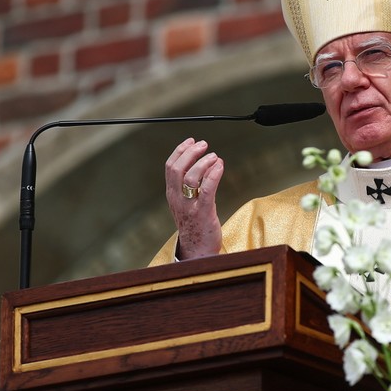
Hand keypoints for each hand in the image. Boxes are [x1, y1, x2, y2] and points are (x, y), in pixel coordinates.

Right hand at [164, 138, 224, 258]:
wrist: (197, 250)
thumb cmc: (195, 224)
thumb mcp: (186, 203)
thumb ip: (189, 186)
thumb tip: (202, 164)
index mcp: (172, 194)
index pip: (170, 167)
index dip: (180, 151)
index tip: (191, 141)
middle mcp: (177, 199)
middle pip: (177, 169)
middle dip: (190, 152)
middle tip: (204, 145)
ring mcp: (189, 206)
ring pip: (190, 177)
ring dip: (203, 162)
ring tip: (215, 157)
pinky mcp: (203, 212)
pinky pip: (207, 189)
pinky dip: (213, 174)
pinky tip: (220, 166)